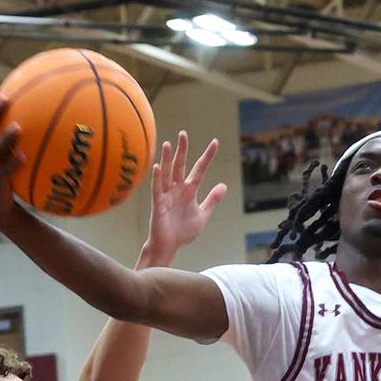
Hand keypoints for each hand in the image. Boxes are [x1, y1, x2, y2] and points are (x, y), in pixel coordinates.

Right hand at [142, 131, 225, 264]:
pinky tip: (158, 166)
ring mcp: (167, 195)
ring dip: (167, 159)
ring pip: (167, 173)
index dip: (207, 156)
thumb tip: (223, 186)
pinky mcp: (158, 204)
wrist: (170, 246)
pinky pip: (157, 189)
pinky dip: (158, 178)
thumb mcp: (202, 215)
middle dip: (182, 150)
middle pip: (180, 165)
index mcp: (189, 190)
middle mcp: (177, 189)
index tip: (215, 142)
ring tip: (167, 144)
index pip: (199, 169)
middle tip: (183, 134)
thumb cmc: (183, 231)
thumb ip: (212, 200)